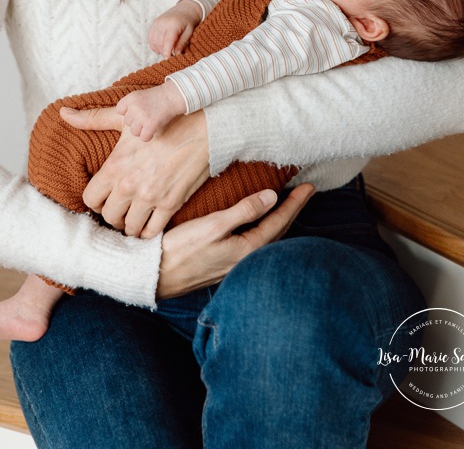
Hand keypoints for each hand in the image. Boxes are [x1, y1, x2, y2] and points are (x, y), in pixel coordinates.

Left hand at [58, 106, 209, 237]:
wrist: (202, 127)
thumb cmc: (162, 120)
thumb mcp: (125, 119)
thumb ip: (92, 119)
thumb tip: (64, 113)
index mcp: (115, 166)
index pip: (90, 199)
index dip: (96, 200)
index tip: (104, 197)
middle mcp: (129, 186)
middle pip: (108, 217)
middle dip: (113, 214)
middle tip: (120, 208)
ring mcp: (151, 197)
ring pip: (129, 228)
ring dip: (130, 225)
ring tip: (134, 217)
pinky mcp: (171, 204)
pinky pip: (152, 232)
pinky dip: (149, 231)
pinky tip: (150, 222)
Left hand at [116, 81, 186, 140]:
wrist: (171, 97)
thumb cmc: (156, 98)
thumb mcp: (139, 96)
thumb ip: (130, 105)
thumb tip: (125, 121)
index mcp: (130, 98)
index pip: (119, 110)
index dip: (128, 112)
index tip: (137, 111)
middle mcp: (134, 107)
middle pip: (128, 123)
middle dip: (136, 122)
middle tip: (147, 116)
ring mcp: (142, 116)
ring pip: (134, 132)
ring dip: (142, 130)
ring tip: (150, 122)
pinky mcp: (150, 125)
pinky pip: (143, 137)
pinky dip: (148, 136)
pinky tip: (153, 129)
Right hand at [148, 0, 202, 57]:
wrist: (185, 9)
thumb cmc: (189, 21)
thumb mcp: (189, 32)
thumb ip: (182, 43)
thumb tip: (176, 55)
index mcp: (173, 24)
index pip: (168, 41)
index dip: (167, 52)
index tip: (168, 60)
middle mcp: (163, 22)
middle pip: (159, 42)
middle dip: (164, 52)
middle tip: (171, 56)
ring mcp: (157, 22)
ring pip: (153, 41)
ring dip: (158, 49)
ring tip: (166, 51)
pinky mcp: (154, 23)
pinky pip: (150, 37)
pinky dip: (154, 45)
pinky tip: (161, 47)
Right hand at [157, 183, 314, 297]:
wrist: (155, 276)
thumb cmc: (181, 249)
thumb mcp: (213, 225)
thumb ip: (243, 210)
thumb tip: (272, 196)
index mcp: (247, 250)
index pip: (279, 222)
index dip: (294, 203)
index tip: (308, 186)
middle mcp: (246, 261)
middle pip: (278, 232)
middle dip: (292, 211)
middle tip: (305, 192)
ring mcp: (236, 265)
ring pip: (267, 240)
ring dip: (279, 221)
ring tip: (288, 206)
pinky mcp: (224, 265)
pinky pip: (255, 244)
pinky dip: (264, 230)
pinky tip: (260, 225)